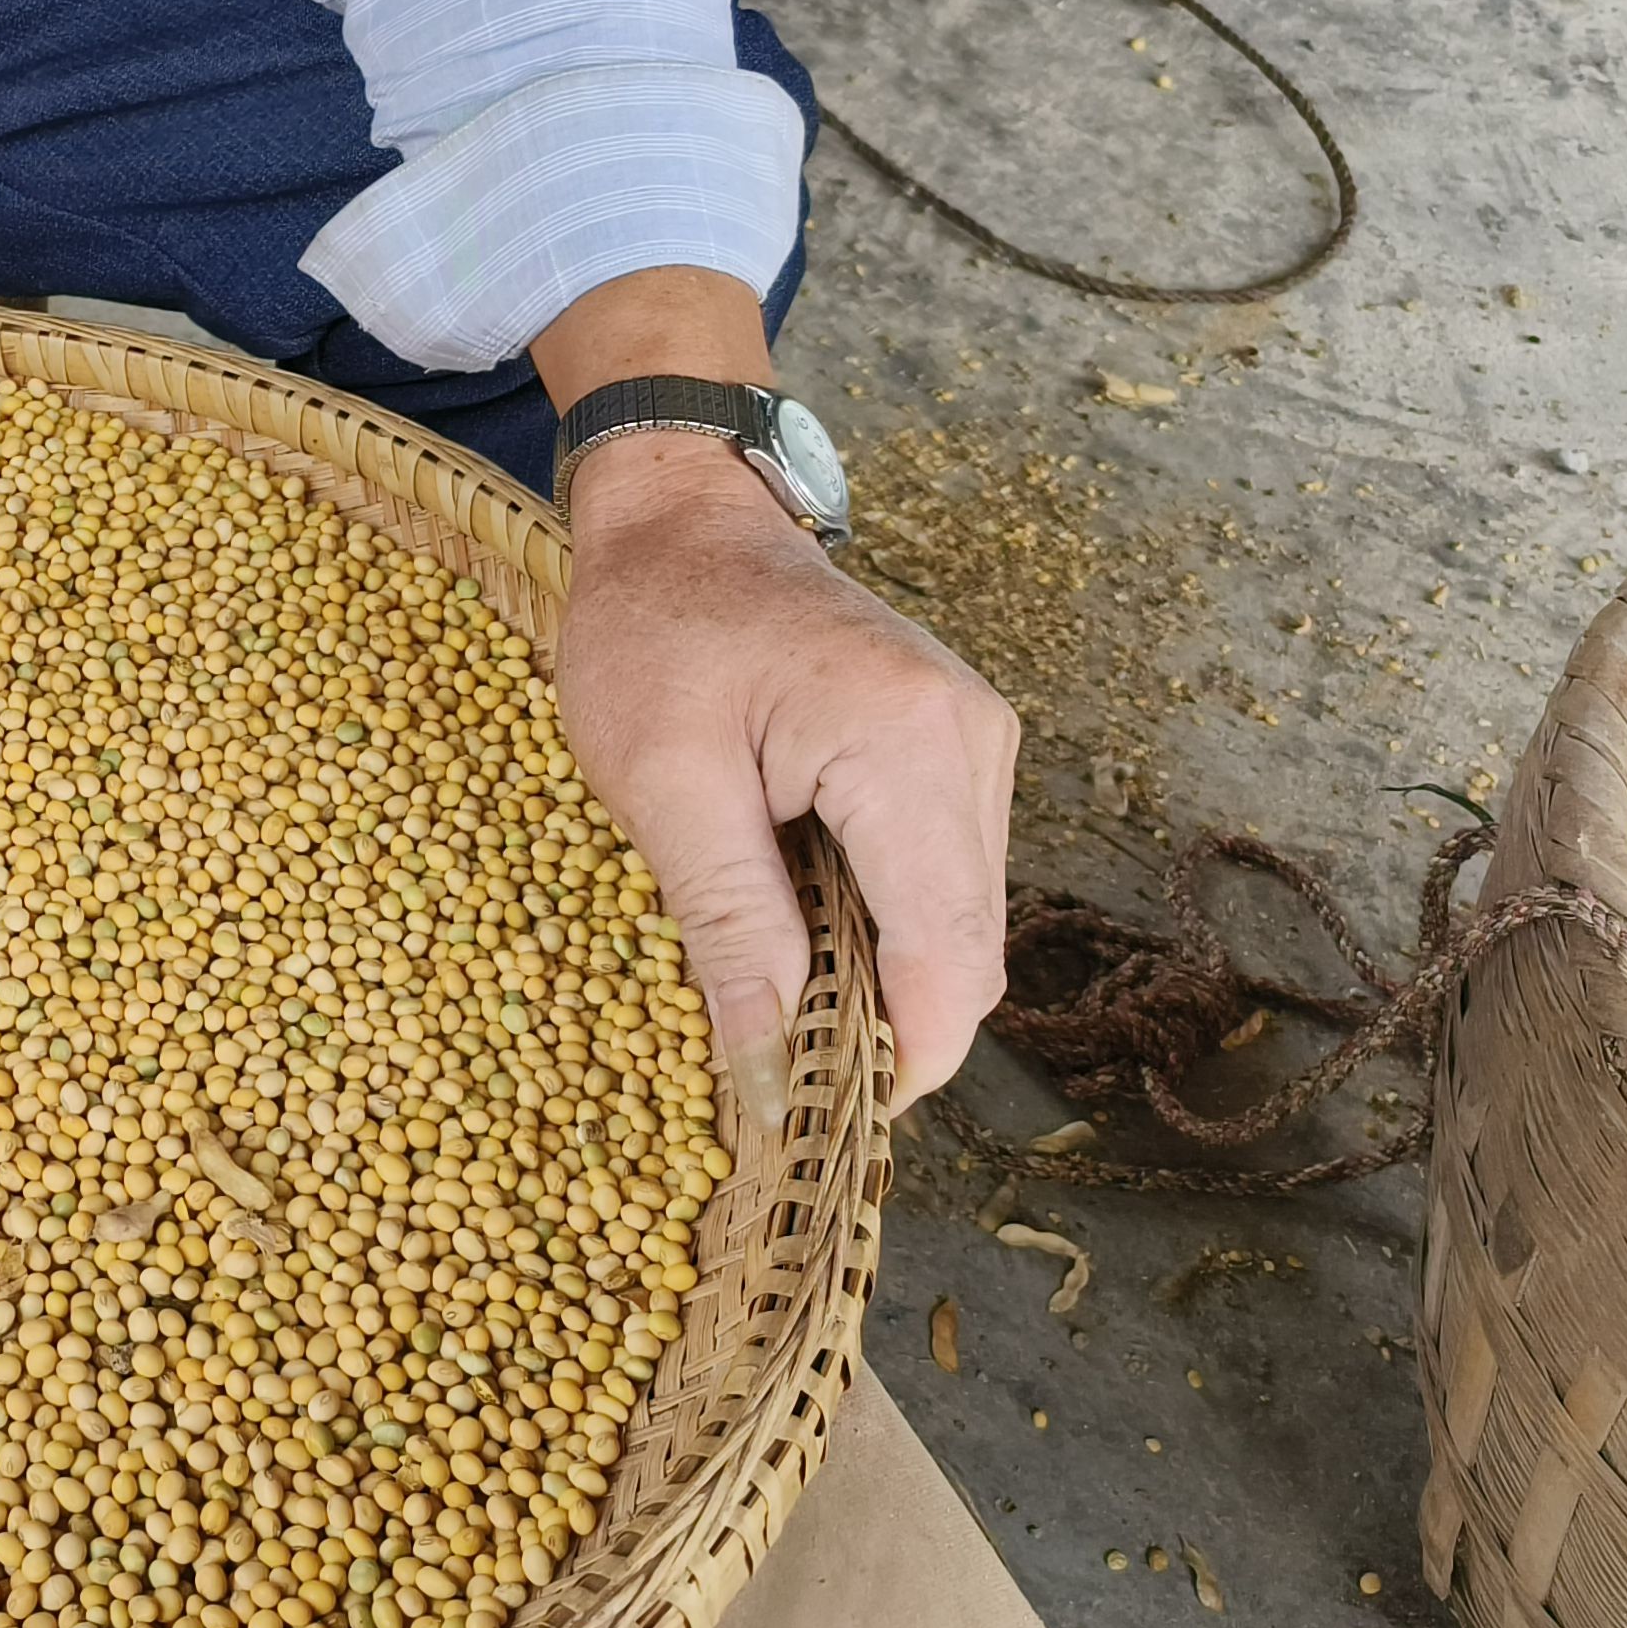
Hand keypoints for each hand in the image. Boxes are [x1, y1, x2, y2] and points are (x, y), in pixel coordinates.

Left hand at [554, 430, 1016, 1113]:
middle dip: (881, 1025)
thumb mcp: (661, 782)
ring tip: (769, 977)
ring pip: (954, 917)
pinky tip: (794, 909)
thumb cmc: (653, 627)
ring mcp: (973, 740)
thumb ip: (730, 926)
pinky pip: (936, 869)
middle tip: (773, 1063)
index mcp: (908, 749)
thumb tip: (774, 1068)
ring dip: (875, 970)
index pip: (949, 961)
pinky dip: (875, 914)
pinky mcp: (951, 744)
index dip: (897, 1062)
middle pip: (964, 949)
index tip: (816, 1117)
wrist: (682, 511)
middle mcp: (973, 744)